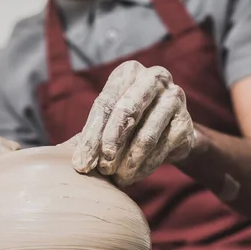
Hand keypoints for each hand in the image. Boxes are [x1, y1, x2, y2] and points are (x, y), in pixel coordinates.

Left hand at [72, 61, 195, 186]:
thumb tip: (63, 156)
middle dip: (110, 142)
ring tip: (116, 178)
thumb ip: (88, 134)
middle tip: (101, 168)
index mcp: (128, 72)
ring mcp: (174, 98)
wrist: (168, 130)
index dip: (91, 136)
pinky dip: (145, 167)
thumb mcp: (107, 122)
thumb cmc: (129, 123)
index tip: (81, 163)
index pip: (104, 104)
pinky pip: (162, 149)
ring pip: (146, 134)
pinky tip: (133, 176)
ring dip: (128, 161)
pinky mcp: (187, 122)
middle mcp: (153, 78)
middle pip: (127, 111)